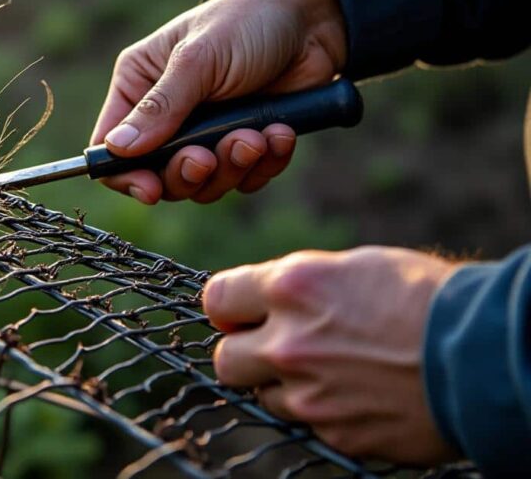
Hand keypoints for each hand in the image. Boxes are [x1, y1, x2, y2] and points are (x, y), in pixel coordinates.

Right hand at [90, 0, 346, 203]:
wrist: (315, 18)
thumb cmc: (247, 22)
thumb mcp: (198, 59)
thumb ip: (161, 106)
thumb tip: (118, 148)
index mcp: (140, 85)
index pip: (111, 145)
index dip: (124, 174)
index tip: (150, 189)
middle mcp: (167, 115)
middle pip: (158, 175)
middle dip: (188, 173)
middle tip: (209, 158)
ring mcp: (207, 133)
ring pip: (204, 185)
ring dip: (232, 168)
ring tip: (256, 136)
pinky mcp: (246, 145)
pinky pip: (245, 180)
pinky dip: (264, 164)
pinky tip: (280, 133)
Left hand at [203, 246, 460, 463]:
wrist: (484, 355)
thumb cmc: (428, 297)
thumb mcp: (356, 267)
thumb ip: (301, 286)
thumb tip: (270, 298)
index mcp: (292, 289)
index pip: (217, 299)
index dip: (228, 307)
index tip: (240, 312)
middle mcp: (289, 343)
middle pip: (224, 359)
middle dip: (244, 353)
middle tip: (274, 346)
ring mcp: (309, 395)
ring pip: (263, 396)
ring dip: (284, 385)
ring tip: (330, 370)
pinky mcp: (335, 433)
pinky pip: (307, 424)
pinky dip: (323, 412)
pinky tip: (357, 394)